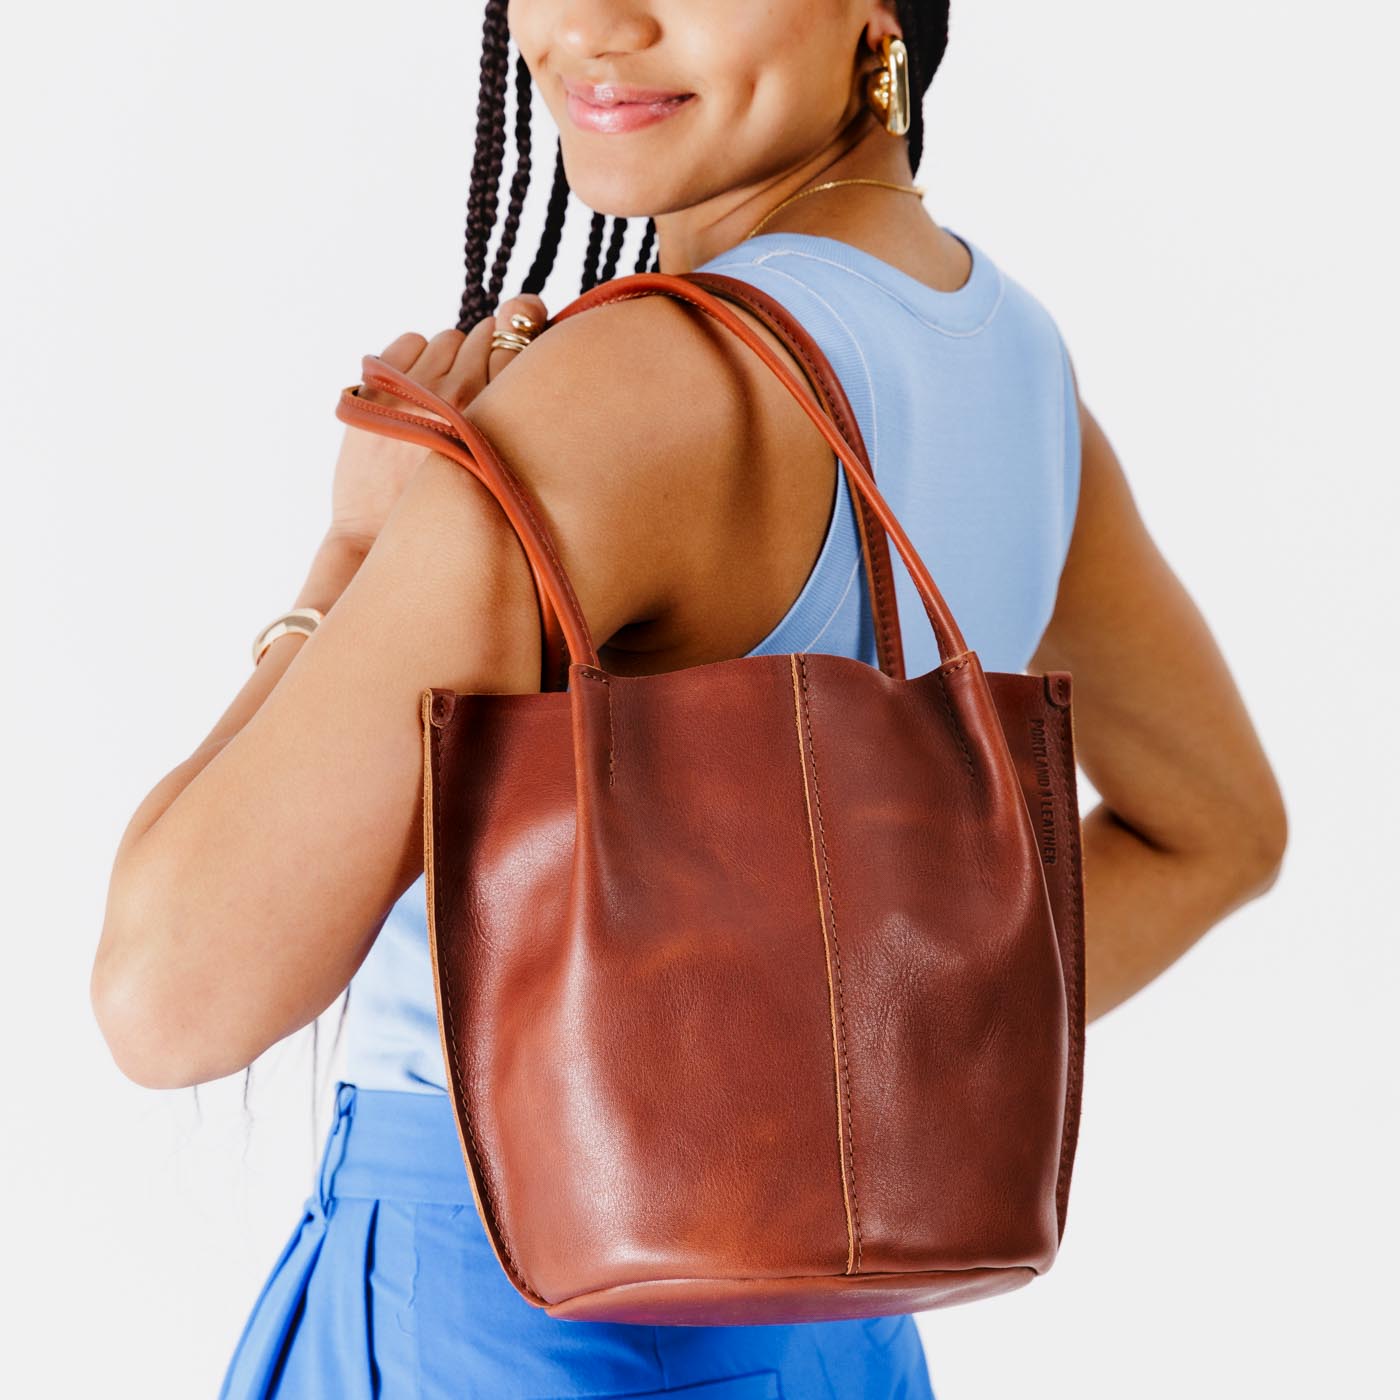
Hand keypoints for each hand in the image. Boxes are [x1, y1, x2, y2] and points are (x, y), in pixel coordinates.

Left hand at [327, 293, 548, 550]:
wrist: (382, 543)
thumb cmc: (457, 516)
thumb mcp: (506, 477)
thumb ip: (526, 422)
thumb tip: (538, 360)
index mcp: (497, 419)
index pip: (520, 340)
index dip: (525, 333)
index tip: (530, 330)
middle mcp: (457, 395)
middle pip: (486, 334)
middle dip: (490, 351)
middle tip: (486, 383)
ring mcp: (411, 388)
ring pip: (448, 338)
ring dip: (452, 358)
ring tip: (450, 397)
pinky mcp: (376, 387)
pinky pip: (408, 341)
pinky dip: (415, 357)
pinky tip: (419, 392)